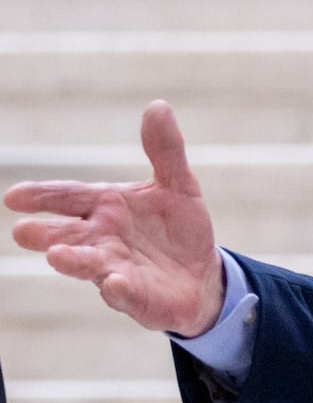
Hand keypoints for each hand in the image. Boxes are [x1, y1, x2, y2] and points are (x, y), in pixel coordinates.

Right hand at [6, 100, 224, 336]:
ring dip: (73, 261)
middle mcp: (101, 239)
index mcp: (105, 208)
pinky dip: (119, 289)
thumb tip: (158, 105)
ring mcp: (116, 269)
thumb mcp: (178, 185)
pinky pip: (126, 293)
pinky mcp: (137, 297)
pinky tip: (115, 283)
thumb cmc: (178, 230)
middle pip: (68, 234)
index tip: (15, 196)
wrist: (202, 275)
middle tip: (23, 231)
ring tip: (57, 256)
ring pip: (89, 265)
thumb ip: (165, 150)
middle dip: (46, 234)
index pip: (69, 197)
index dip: (43, 196)